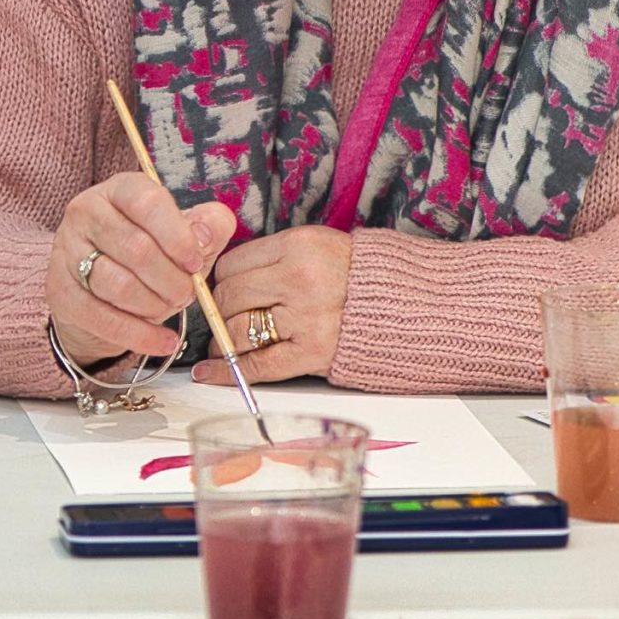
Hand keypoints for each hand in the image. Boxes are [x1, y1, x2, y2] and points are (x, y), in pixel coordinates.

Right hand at [45, 173, 237, 368]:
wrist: (99, 291)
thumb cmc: (149, 254)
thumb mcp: (183, 235)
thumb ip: (207, 227)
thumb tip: (206, 236)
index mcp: (119, 190)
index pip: (147, 202)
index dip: (177, 236)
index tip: (195, 262)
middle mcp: (86, 212)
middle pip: (136, 248)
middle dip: (171, 279)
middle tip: (186, 293)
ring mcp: (67, 251)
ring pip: (118, 284)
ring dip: (155, 305)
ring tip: (169, 307)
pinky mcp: (60, 292)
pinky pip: (103, 318)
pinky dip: (141, 335)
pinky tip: (164, 341)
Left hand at [198, 225, 351, 384]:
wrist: (410, 304)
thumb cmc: (360, 276)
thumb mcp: (318, 245)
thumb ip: (275, 257)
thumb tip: (226, 277)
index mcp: (298, 246)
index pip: (232, 264)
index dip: (221, 279)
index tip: (222, 289)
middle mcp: (298, 279)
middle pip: (228, 296)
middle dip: (217, 310)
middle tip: (219, 318)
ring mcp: (305, 318)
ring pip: (236, 329)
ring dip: (222, 340)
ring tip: (222, 344)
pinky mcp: (313, 352)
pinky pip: (258, 364)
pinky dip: (226, 370)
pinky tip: (208, 373)